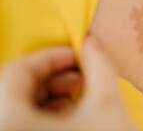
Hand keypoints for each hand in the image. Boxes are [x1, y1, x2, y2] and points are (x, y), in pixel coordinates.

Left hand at [0, 37, 134, 130]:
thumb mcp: (107, 104)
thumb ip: (98, 65)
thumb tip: (93, 44)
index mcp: (9, 123)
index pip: (17, 72)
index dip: (51, 57)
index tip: (75, 55)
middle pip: (14, 91)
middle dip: (52, 77)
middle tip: (80, 76)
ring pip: (17, 111)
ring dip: (48, 97)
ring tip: (78, 96)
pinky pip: (22, 128)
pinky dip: (44, 118)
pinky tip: (70, 117)